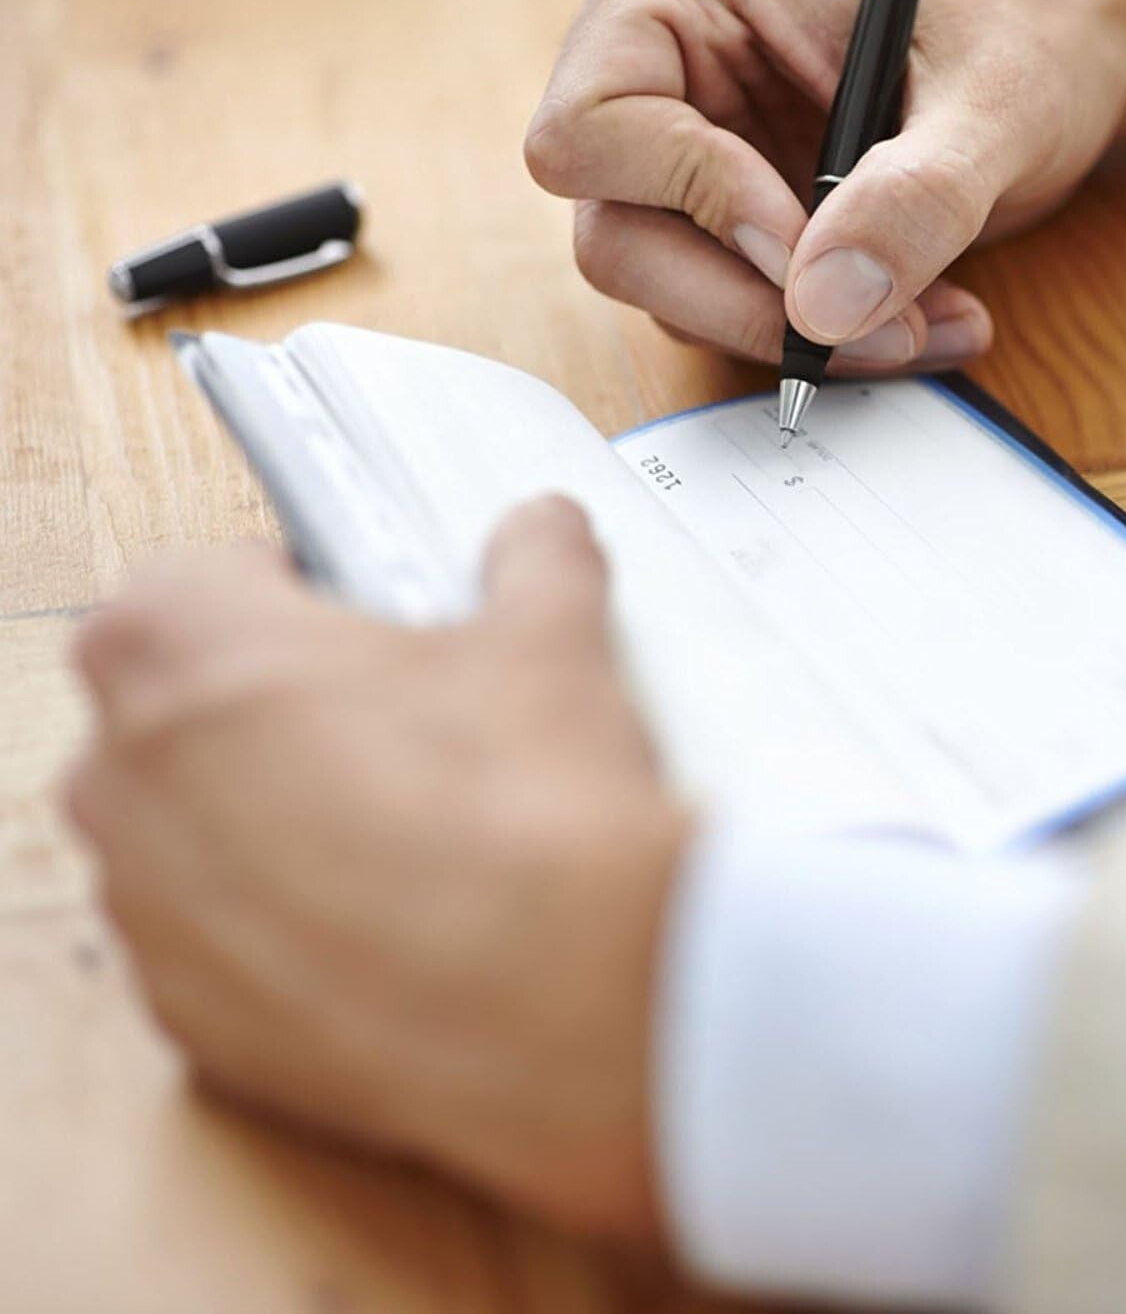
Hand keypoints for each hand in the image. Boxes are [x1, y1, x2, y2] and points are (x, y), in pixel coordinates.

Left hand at [66, 497, 687, 1237]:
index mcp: (176, 647)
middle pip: (183, 709)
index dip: (290, 592)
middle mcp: (125, 782)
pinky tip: (405, 920)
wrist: (563, 998)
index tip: (358, 617)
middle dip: (278, 708)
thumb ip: (534, 560)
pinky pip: (228, 946)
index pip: (196, 580)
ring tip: (414, 827)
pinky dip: (293, 929)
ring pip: (199, 835)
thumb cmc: (523, 813)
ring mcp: (149, 916)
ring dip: (279, 821)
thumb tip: (544, 538)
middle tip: (400, 720)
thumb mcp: (548, 639)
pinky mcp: (194, 1024)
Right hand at [525, 0, 1125, 372]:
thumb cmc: (1033, 19)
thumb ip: (915, 198)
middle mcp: (656, 71)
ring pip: (674, 293)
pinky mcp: (730, 220)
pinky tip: (908, 317)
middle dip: (749, 304)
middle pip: (618, 238)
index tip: (805, 243)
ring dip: (800, 334)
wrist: (1076, 41)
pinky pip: (733, 309)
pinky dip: (820, 337)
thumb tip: (824, 311)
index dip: (692, 202)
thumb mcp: (996, 99)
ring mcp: (688, 152)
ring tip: (925, 319)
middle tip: (877, 333)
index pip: (589, 132)